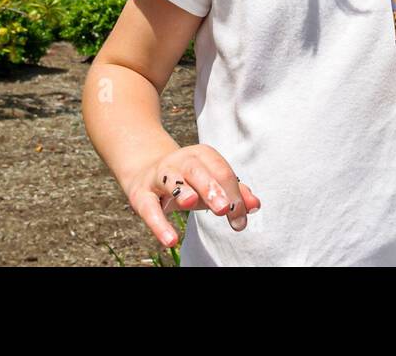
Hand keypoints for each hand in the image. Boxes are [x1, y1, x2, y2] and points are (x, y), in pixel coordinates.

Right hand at [127, 144, 260, 247]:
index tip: (241, 219)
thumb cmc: (189, 181)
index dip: (234, 194)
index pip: (222, 172)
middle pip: (198, 171)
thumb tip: (255, 205)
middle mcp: (180, 161)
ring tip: (191, 204)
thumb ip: (235, 193)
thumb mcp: (212, 183)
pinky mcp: (140, 193)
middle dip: (212, 188)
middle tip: (225, 209)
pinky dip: (159, 224)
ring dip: (182, 190)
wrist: (146, 171)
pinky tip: (170, 240)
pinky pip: (148, 208)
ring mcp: (159, 175)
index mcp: (202, 155)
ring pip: (171, 180)